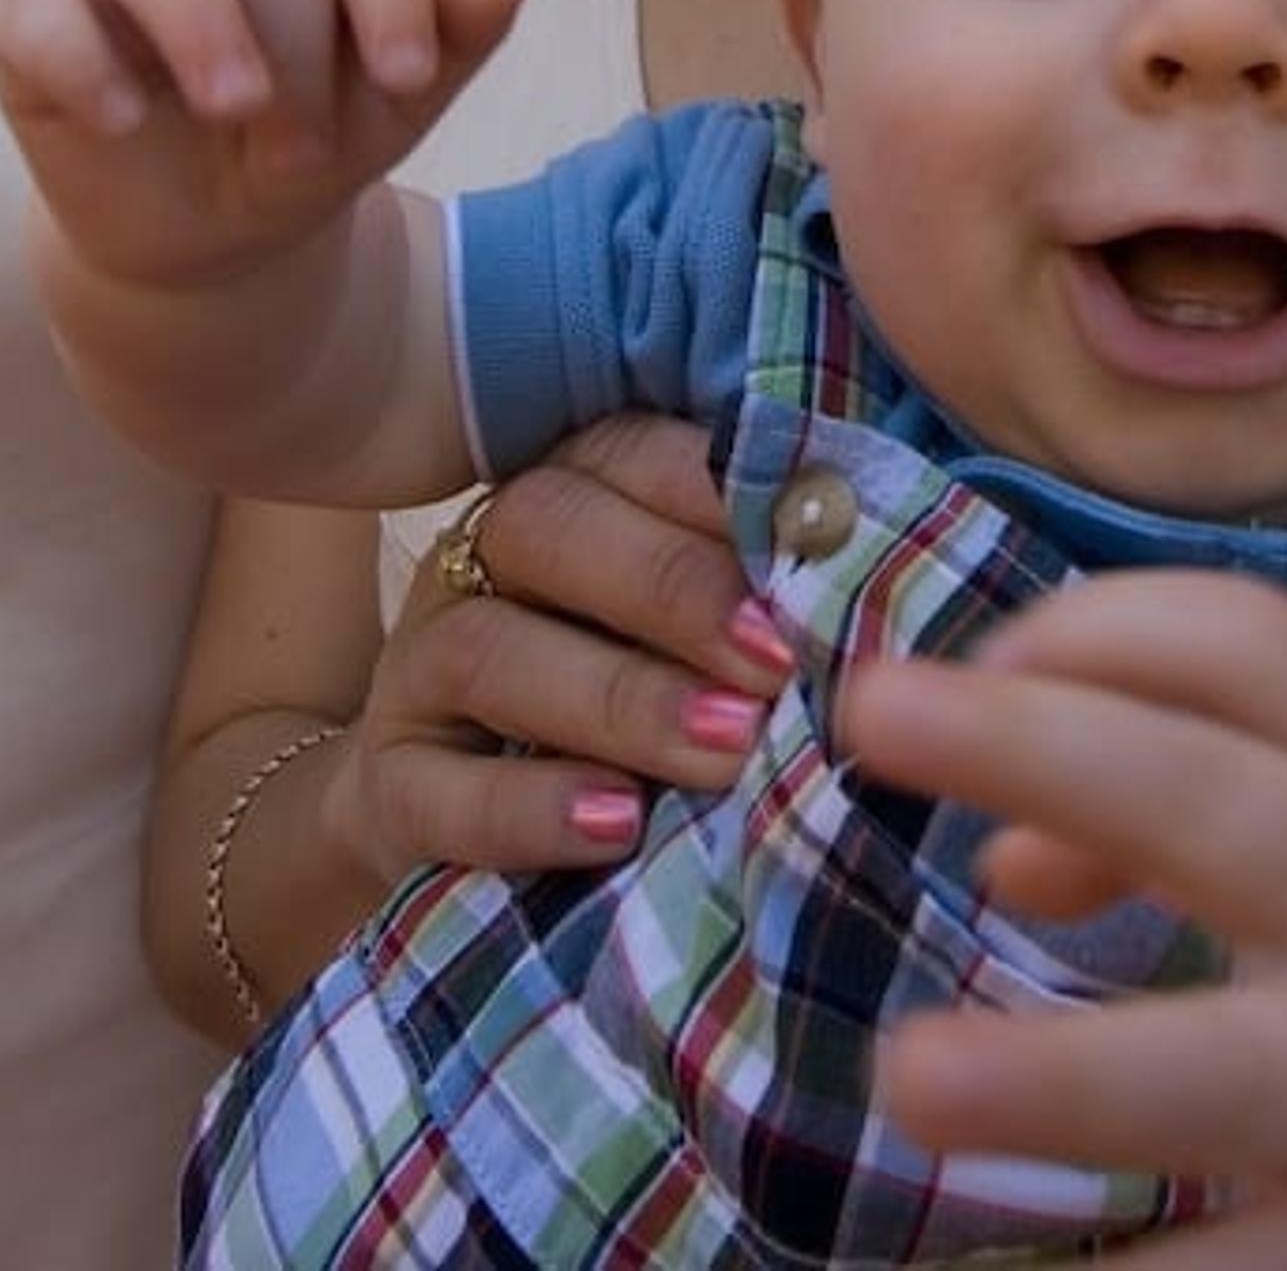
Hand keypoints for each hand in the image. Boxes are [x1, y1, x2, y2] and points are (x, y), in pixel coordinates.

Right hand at [0, 0, 531, 290]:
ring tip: (235, 110)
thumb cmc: (307, 146)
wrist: (210, 241)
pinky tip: (123, 120)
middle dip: (299, 50)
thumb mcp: (392, 107)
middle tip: (307, 155)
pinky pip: (35, 6)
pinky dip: (80, 56)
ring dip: (201, 22)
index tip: (406, 82)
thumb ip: (457, 28)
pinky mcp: (33, 21)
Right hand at [327, 419, 793, 882]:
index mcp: (574, 500)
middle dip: (673, 591)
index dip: (718, 496)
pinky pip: (432, 785)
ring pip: (489, 648)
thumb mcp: (703, 647)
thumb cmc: (637, 715)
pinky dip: (525, 806)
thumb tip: (899, 578)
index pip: (628, 453)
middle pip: (550, 529)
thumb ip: (769, 600)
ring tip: (725, 751)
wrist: (471, 832)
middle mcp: (484, 564)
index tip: (817, 558)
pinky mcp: (386, 786)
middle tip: (777, 666)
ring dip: (618, 698)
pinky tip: (614, 825)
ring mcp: (421, 672)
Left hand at [836, 572, 1286, 1270]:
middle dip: (1049, 753)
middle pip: (1219, 806)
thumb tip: (1005, 861)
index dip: (1093, 630)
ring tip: (912, 1076)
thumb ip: (1181, 791)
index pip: (1243, 647)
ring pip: (1241, 1077)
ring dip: (1069, 1077)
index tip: (941, 674)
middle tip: (871, 715)